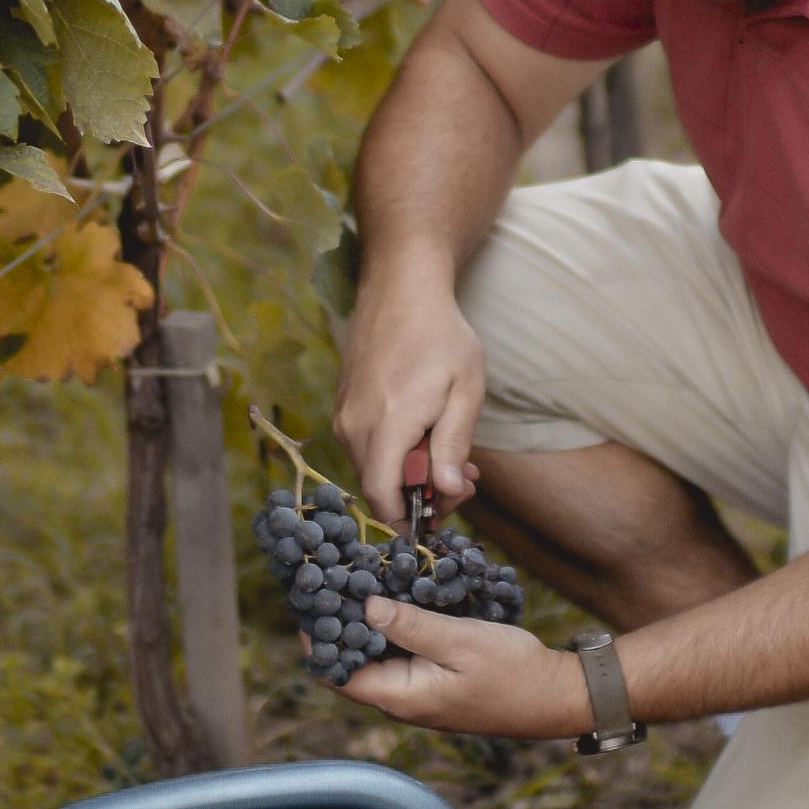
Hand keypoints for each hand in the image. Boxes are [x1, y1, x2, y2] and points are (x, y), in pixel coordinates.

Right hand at [334, 269, 486, 519]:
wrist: (400, 290)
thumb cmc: (441, 336)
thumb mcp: (465, 390)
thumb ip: (453, 444)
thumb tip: (445, 490)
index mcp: (387, 424)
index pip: (383, 496)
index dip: (411, 518)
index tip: (446, 508)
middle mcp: (355, 426)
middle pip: (378, 488)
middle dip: (420, 496)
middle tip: (463, 480)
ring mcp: (344, 416)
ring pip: (372, 469)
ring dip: (409, 474)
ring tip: (450, 454)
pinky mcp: (343, 408)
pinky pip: (366, 448)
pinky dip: (394, 454)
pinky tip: (425, 436)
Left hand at [339, 600, 592, 744]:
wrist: (554, 696)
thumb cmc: (511, 672)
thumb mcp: (460, 641)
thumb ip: (411, 624)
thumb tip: (365, 605)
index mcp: (399, 696)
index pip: (336, 672)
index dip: (319, 637)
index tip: (314, 595)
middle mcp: (400, 699)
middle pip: (351, 662)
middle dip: (340, 622)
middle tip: (334, 576)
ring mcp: (416, 691)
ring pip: (375, 655)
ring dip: (366, 621)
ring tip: (358, 577)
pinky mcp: (432, 680)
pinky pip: (399, 652)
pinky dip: (392, 625)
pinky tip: (395, 594)